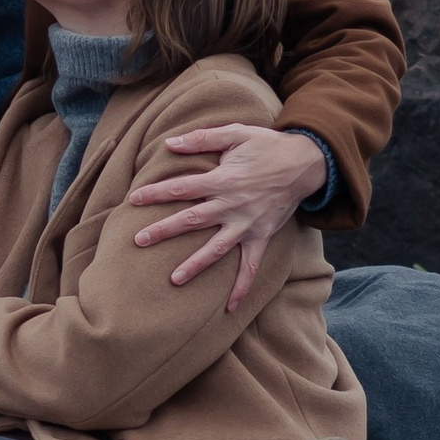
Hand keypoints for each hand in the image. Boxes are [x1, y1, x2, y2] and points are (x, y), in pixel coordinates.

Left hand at [127, 123, 326, 311]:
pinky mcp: (261, 236)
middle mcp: (232, 205)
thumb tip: (171, 142)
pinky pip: (251, 265)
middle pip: (192, 220)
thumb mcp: (237, 133)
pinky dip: (242, 286)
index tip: (134, 200)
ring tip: (173, 279)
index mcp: (223, 180)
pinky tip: (230, 307)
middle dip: (164, 231)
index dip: (157, 193)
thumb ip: (203, 138)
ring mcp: (247, 224)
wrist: (306, 162)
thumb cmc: (267, 146)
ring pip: (216, 248)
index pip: (182, 188)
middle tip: (139, 241)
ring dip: (195, 264)